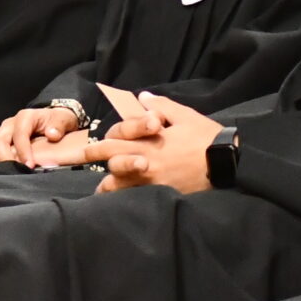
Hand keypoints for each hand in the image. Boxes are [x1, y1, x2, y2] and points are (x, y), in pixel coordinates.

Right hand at [0, 104, 82, 170]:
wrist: (51, 121)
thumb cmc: (57, 123)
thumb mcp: (64, 120)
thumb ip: (59, 126)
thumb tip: (51, 134)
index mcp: (25, 117)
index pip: (19, 133)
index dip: (23, 150)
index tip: (30, 166)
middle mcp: (8, 124)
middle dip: (4, 159)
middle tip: (13, 174)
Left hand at [76, 92, 218, 193]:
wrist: (225, 163)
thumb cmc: (206, 138)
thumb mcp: (184, 115)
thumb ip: (160, 106)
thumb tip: (142, 98)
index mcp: (148, 139)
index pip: (115, 137)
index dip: (100, 141)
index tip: (87, 146)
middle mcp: (145, 160)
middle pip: (110, 159)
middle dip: (90, 158)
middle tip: (75, 160)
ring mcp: (150, 180)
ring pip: (117, 183)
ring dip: (107, 184)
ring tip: (100, 188)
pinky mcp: (160, 193)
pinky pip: (134, 198)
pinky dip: (123, 199)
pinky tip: (118, 202)